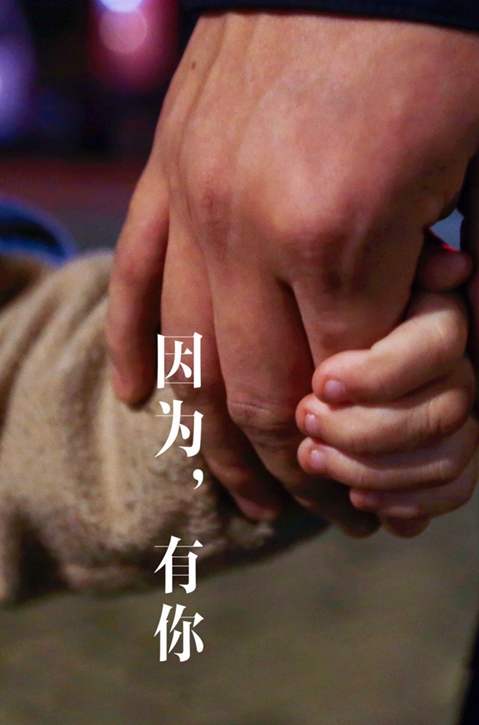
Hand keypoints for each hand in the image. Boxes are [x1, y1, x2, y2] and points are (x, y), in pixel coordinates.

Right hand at [107, 12, 478, 530]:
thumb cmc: (437, 39)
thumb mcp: (478, 164)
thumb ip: (445, 275)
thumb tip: (422, 357)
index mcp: (336, 230)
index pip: (342, 380)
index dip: (366, 442)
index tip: (381, 487)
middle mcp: (243, 225)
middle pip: (253, 389)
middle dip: (292, 469)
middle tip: (322, 510)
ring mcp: (190, 198)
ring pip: (184, 352)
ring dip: (213, 436)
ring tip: (244, 491)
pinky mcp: (163, 168)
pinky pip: (131, 278)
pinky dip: (132, 348)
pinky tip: (140, 400)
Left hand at [297, 245, 476, 537]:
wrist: (306, 365)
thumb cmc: (312, 311)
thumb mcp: (333, 287)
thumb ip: (373, 281)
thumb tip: (452, 266)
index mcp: (437, 311)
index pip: (439, 345)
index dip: (381, 373)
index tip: (320, 383)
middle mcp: (459, 360)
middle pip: (445, 409)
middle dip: (365, 430)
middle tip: (305, 422)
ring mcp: (461, 408)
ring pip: (451, 453)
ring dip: (375, 471)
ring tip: (314, 457)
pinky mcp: (453, 454)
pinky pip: (456, 486)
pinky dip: (407, 502)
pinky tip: (358, 497)